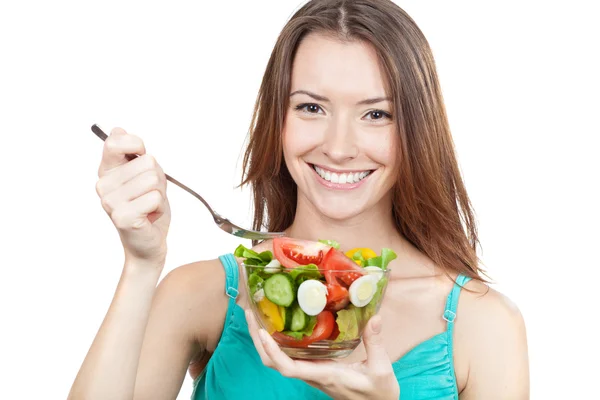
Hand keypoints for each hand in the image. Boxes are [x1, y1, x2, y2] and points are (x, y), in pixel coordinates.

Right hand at [96, 127, 170, 265]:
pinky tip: (149, 215)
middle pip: (147, 162)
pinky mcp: (122, 216)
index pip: (115, 142)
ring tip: (149, 205)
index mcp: (107, 171)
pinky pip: (155, 197)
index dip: (136, 145)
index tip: (140, 157)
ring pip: (153, 179)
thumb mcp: (145, 175)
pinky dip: (159, 206)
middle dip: (157, 178)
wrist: (148, 243)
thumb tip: (118, 130)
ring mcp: (110, 201)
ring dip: (159, 193)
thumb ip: (135, 154)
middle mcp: (103, 184)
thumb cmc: (147, 208)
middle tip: (149, 194)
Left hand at [246, 310, 399, 399]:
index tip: (261, 332)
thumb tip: (375, 317)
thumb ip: (375, 343)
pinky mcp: (316, 370)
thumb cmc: (379, 393)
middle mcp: (312, 375)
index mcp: (323, 375)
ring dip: (264, 341)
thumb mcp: (381, 369)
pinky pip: (289, 358)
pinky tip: (279, 326)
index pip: (287, 368)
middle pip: (274, 362)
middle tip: (250, 313)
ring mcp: (312, 373)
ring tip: (258, 315)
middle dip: (258, 340)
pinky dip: (277, 343)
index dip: (271, 352)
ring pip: (278, 361)